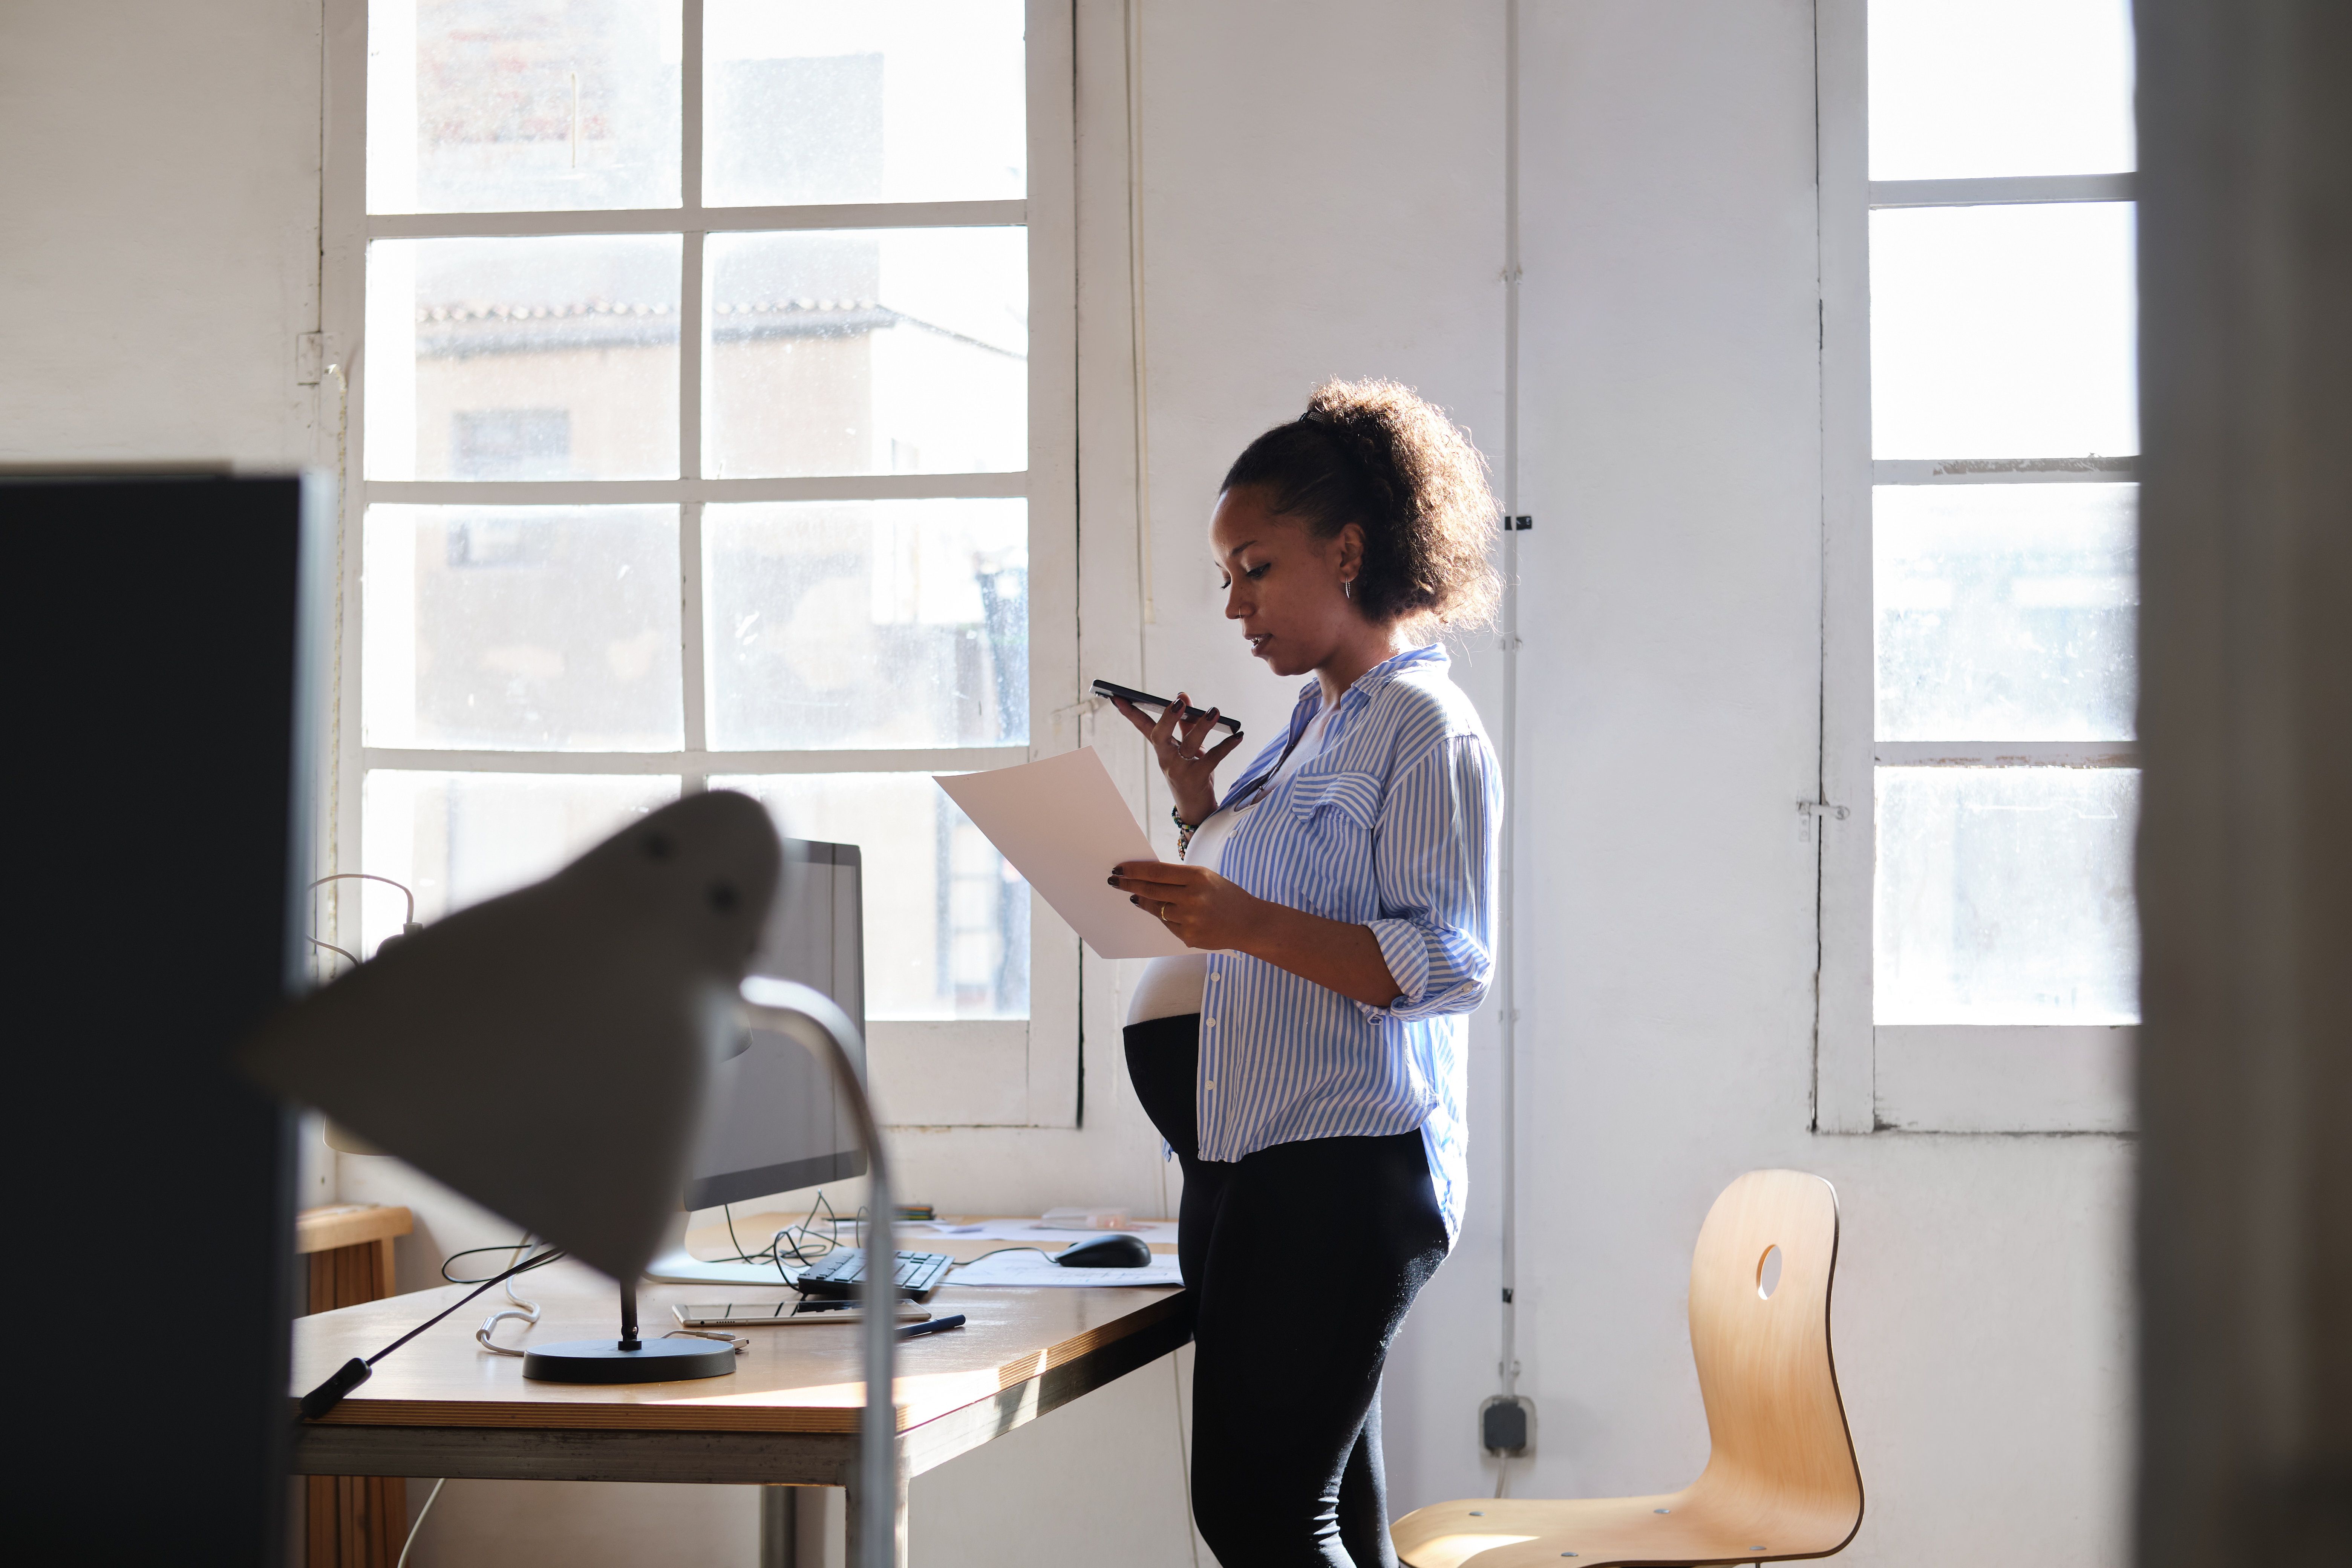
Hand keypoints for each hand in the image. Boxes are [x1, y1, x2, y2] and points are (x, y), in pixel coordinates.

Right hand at [1110, 690, 1245, 826]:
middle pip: (1160, 736)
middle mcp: (1166, 759)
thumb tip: (1183, 694)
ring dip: (1202, 726)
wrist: (1197, 809)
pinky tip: (1239, 736)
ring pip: (1189, 745)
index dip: (1130, 712)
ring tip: (1215, 711)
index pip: (1143, 727)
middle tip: (1178, 702)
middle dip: (1168, 718)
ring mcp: (1180, 770)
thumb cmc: (1192, 773)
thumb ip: (1186, 722)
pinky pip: (1213, 759)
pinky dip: (1227, 746)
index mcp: (1162, 749)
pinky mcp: (1197, 779)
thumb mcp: (1187, 747)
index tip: (1117, 697)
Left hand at [1110, 860, 1262, 951]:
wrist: (1249, 923)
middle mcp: (1192, 898)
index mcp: (1197, 877)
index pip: (1156, 872)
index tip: (1119, 869)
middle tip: (1115, 881)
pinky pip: (1166, 924)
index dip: (1134, 870)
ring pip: (1155, 909)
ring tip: (1134, 896)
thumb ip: (1178, 877)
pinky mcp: (1188, 937)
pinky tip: (1158, 910)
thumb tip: (1145, 877)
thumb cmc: (1225, 896)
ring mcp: (1190, 920)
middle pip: (1151, 890)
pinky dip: (1161, 916)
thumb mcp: (1205, 877)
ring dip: (1142, 901)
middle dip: (1129, 885)